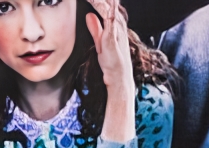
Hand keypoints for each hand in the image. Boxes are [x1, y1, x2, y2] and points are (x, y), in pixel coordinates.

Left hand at [86, 0, 138, 144]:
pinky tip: (105, 3)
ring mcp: (117, 32)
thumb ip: (96, 28)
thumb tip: (89, 15)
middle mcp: (119, 26)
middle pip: (111, 4)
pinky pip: (111, 20)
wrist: (119, 78)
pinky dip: (107, 10)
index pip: (108, 6)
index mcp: (116, 26)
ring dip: (104, 1)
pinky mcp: (113, 38)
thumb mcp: (100, 41)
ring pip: (111, 9)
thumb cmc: (112, 62)